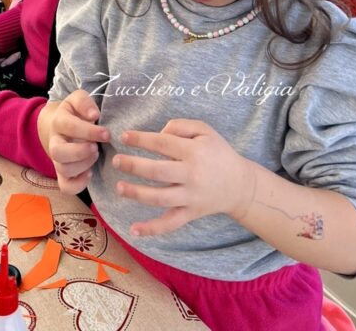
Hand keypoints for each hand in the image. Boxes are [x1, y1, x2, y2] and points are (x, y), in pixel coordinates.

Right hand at [43, 90, 108, 193]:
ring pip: (63, 169)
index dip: (88, 131)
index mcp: (59, 121)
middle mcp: (55, 141)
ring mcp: (58, 160)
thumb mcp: (78, 99)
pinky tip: (90, 174)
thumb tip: (93, 114)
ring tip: (96, 155)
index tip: (106, 133)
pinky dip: (78, 184)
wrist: (63, 124)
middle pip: (57, 152)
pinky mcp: (63, 174)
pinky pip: (65, 186)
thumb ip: (84, 102)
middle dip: (80, 152)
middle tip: (96, 148)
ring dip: (82, 165)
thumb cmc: (76, 112)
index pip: (69, 127)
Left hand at [112, 119, 254, 236]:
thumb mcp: (204, 130)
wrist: (239, 185)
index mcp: (194, 152)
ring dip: (137, 194)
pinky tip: (134, 230)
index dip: (140, 139)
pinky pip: (169, 223)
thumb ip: (180, 126)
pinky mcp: (190, 214)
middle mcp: (191, 175)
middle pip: (157, 171)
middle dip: (133, 166)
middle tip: (116, 161)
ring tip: (119, 187)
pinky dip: (152, 229)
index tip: (124, 136)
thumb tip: (157, 133)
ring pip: (160, 198)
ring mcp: (190, 197)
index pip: (161, 144)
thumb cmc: (218, 152)